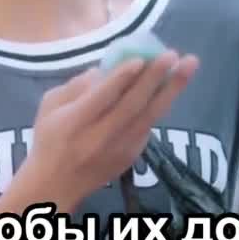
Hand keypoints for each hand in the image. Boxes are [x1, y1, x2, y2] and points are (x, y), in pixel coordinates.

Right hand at [23, 51, 199, 207]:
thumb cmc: (50, 139)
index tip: (140, 59)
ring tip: (189, 66)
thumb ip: (74, 87)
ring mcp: (120, 148)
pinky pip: (149, 125)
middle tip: (173, 55)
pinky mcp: (132, 154)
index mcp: (75, 122)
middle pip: (132, 105)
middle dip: (154, 78)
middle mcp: (101, 136)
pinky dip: (161, 104)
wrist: (57, 184)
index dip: (121, 78)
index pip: (102, 98)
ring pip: (149, 115)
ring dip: (171, 90)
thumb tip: (103, 71)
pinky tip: (173, 86)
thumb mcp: (49, 107)